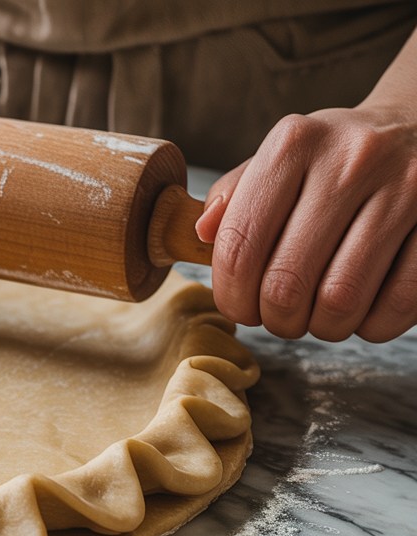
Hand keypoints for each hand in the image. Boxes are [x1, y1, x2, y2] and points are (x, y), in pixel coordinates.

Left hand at [197, 102, 416, 342]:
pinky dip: (373, 325)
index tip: (238, 308)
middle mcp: (351, 160)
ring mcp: (406, 187)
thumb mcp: (281, 158)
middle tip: (280, 319)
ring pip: (342, 299)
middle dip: (276, 319)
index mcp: (294, 145)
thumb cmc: (335, 157)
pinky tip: (364, 313)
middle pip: (287, 281)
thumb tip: (202, 234)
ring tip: (320, 318)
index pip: (239, 244)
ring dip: (323, 327)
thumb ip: (234, 195)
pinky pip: (399, 301)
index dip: (231, 295)